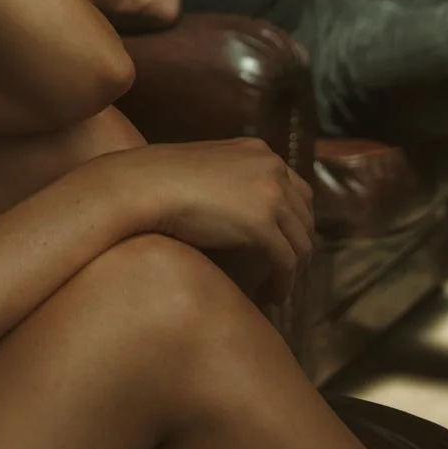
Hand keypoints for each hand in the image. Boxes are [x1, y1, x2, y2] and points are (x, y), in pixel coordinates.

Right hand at [96, 138, 313, 306]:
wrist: (143, 185)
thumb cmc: (159, 179)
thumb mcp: (205, 168)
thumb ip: (229, 180)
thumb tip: (234, 208)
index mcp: (260, 152)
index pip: (297, 189)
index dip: (296, 221)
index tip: (286, 244)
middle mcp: (273, 168)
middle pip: (305, 216)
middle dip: (299, 246)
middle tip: (286, 272)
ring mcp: (271, 195)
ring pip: (300, 241)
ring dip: (294, 270)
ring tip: (278, 289)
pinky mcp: (262, 225)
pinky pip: (286, 261)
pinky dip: (283, 282)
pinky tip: (272, 296)